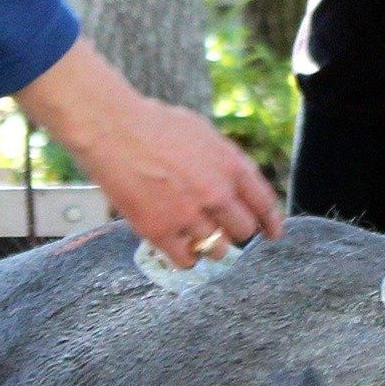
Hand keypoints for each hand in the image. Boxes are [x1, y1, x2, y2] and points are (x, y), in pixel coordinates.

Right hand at [15, 38, 283, 267]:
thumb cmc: (154, 125)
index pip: (264, 204)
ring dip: (211, 247)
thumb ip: (224, 162)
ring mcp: (190, 215)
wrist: (112, 129)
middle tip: (224, 231)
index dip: (271, 223)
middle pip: (243, 232)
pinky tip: (179, 248)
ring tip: (198, 239)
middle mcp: (216, 194)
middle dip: (236, 232)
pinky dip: (186, 257)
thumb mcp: (203, 134)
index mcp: (231, 165)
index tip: (272, 235)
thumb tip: (238, 187)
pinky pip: (186, 260)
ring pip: (217, 250)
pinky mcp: (162, 231)